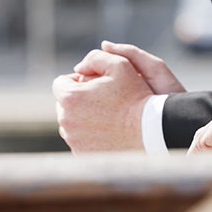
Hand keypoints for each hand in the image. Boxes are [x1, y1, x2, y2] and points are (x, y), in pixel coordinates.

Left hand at [53, 42, 182, 151]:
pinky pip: (80, 139)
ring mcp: (73, 140)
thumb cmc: (136, 95)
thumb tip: (78, 67)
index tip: (96, 83)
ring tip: (108, 114)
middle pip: (64, 104)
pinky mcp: (82, 154)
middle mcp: (66, 120)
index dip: (78, 79)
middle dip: (79, 99)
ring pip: (71, 123)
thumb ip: (95, 58)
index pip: (60, 83)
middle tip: (104, 98)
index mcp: (70, 97)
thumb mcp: (120, 64)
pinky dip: (90, 134)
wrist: (150, 130)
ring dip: (83, 117)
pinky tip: (109, 129)